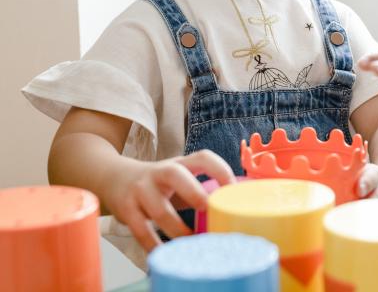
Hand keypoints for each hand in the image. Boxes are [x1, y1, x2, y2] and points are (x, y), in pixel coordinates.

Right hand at [103, 149, 234, 251]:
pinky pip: (141, 229)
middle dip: (194, 193)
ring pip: (160, 210)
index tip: (232, 187)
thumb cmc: (158, 183)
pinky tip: (164, 252)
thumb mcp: (178, 178)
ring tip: (192, 241)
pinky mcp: (126, 209)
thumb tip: (230, 209)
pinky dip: (153, 244)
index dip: (219, 169)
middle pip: (177, 175)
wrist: (113, 178)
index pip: (202, 157)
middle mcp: (159, 172)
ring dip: (177, 228)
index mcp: (179, 163)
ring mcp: (141, 189)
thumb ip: (200, 189)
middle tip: (209, 210)